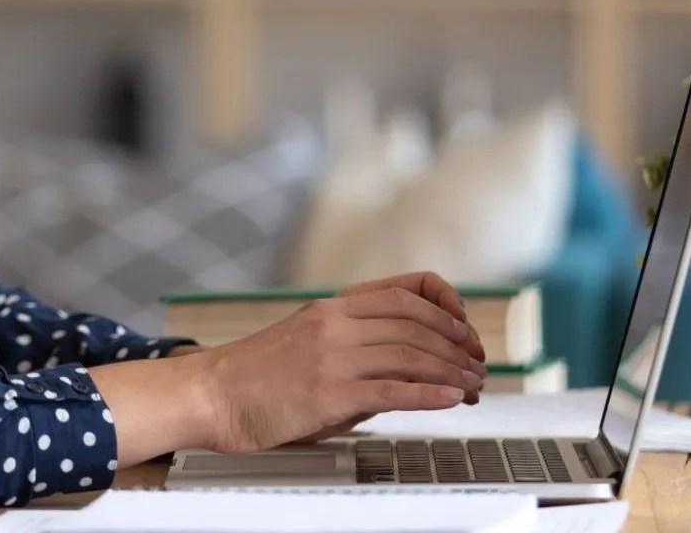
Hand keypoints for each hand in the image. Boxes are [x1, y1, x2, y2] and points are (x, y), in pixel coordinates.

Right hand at [194, 276, 485, 453]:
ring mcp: (332, 357)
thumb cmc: (258, 376)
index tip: (465, 329)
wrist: (212, 395)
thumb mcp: (308, 342)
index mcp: (332, 306)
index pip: (406, 290)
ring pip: (412, 354)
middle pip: (418, 324)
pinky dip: (430, 394)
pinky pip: (393, 389)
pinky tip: (451, 400)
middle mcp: (335, 323)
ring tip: (473, 388)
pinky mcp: (329, 393)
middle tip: (478, 367)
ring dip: (453, 372)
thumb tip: (408, 367)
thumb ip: (356, 346)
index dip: (447, 307)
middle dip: (459, 346)